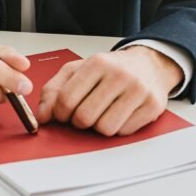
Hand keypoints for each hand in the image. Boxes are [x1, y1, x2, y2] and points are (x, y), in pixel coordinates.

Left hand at [35, 46, 182, 136]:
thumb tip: (43, 116)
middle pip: (84, 117)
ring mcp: (138, 90)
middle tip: (84, 114)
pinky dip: (118, 128)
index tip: (63, 114)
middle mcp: (119, 75)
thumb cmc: (111, 70)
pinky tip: (120, 114)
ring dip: (99, 127)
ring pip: (105, 129)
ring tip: (103, 113)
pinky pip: (124, 132)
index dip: (59, 114)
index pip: (66, 99)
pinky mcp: (152, 106)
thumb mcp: (78, 71)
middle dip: (79, 122)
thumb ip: (54, 90)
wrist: (149, 64)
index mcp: (97, 63)